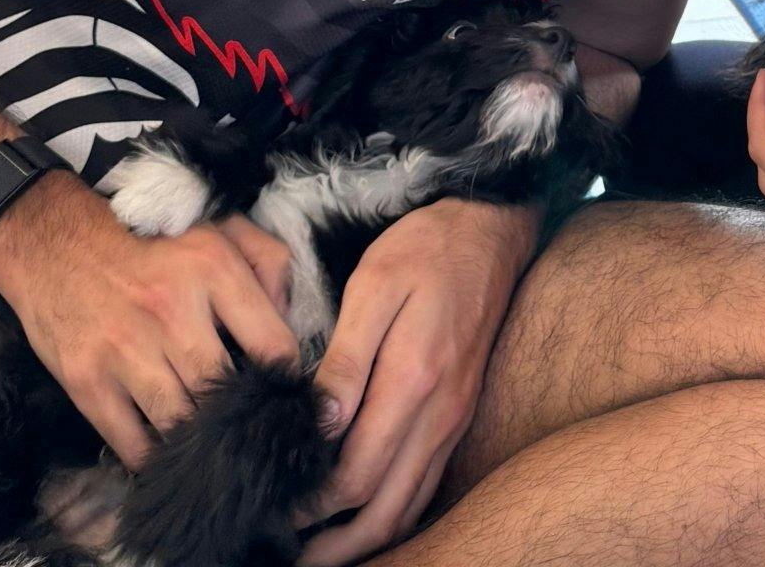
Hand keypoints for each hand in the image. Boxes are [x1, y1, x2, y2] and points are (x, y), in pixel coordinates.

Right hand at [0, 173, 299, 468]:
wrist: (57, 247)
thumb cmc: (152, 245)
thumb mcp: (219, 230)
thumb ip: (269, 263)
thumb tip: (289, 321)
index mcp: (211, 267)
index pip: (272, 344)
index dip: (285, 379)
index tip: (286, 397)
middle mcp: (171, 308)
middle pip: (225, 390)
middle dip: (241, 417)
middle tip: (250, 431)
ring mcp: (126, 349)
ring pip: (181, 423)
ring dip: (199, 440)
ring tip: (210, 445)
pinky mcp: (88, 382)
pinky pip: (133, 445)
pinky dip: (154, 458)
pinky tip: (167, 452)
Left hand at [299, 198, 540, 564]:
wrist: (490, 230)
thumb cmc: (425, 248)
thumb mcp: (374, 285)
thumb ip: (346, 359)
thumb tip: (320, 425)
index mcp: (415, 381)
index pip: (358, 475)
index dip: (313, 505)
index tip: (273, 509)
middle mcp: (441, 413)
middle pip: (386, 511)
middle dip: (335, 545)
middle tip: (289, 557)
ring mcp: (455, 418)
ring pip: (410, 506)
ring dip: (365, 539)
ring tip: (319, 551)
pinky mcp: (459, 413)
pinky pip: (427, 484)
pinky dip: (394, 513)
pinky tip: (364, 513)